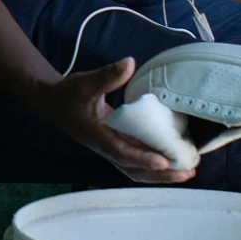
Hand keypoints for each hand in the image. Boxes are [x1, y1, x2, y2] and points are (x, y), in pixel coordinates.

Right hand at [32, 57, 197, 183]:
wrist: (53, 103)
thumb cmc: (68, 94)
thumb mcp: (85, 82)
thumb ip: (107, 76)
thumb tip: (129, 63)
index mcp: (98, 135)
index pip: (122, 151)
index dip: (142, 157)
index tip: (163, 161)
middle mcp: (105, 148)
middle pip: (134, 169)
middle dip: (160, 175)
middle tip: (187, 173)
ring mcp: (110, 150)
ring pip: (136, 170)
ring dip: (160, 175)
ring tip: (185, 173)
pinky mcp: (114, 147)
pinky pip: (135, 163)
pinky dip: (153, 168)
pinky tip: (170, 164)